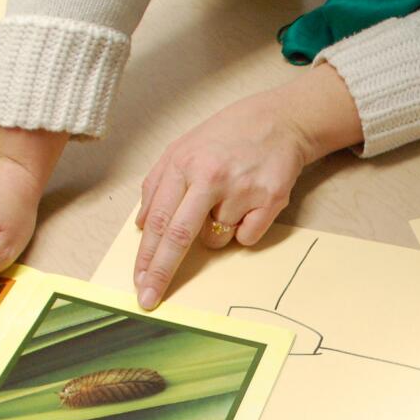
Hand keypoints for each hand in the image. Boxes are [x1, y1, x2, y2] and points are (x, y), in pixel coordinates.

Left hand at [133, 63, 361, 309]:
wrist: (280, 121)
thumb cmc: (227, 136)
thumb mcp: (183, 148)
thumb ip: (157, 184)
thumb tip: (141, 225)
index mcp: (184, 164)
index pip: (158, 219)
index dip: (146, 254)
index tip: (139, 281)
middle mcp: (210, 176)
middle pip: (179, 236)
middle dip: (162, 271)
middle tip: (150, 298)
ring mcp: (241, 189)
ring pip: (215, 239)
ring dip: (216, 231)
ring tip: (227, 199)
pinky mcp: (270, 200)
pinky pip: (246, 238)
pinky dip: (244, 229)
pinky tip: (248, 204)